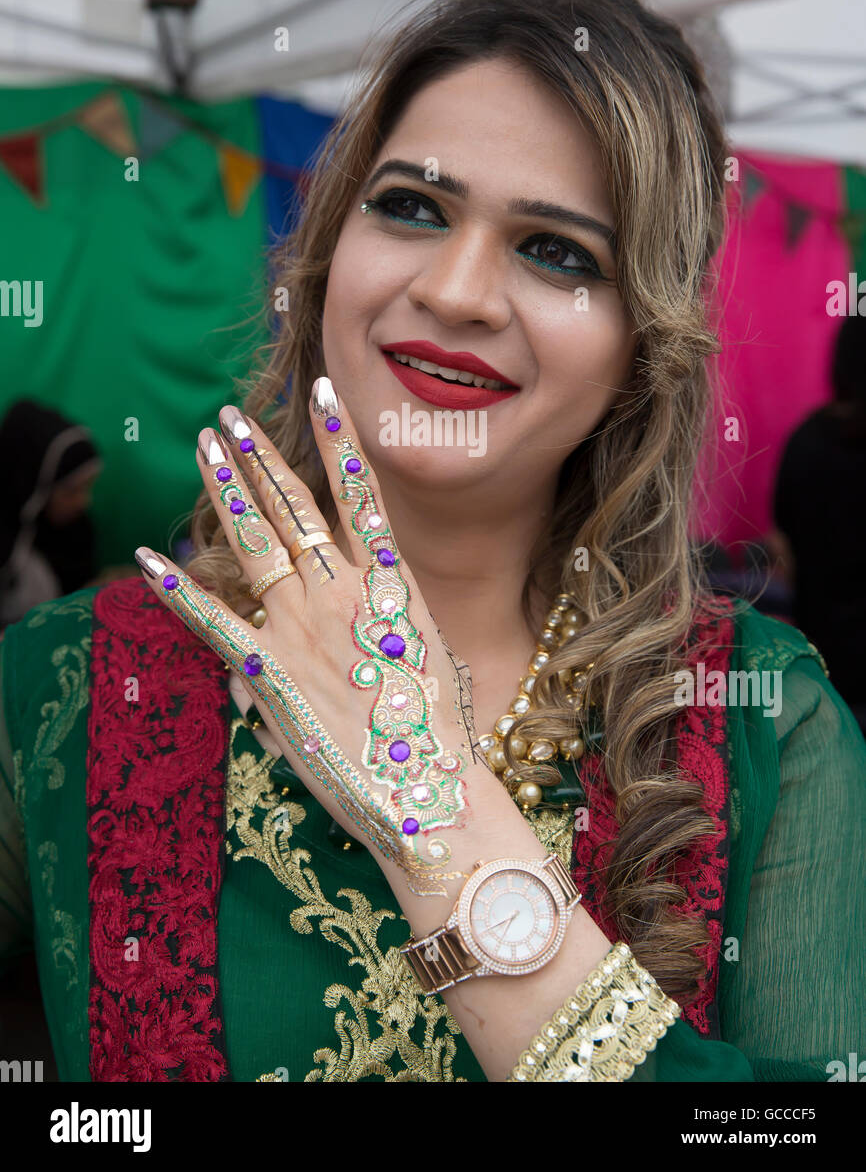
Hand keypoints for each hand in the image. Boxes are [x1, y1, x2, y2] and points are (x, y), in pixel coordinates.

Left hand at [134, 378, 484, 894]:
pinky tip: (150, 556)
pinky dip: (178, 588)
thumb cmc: (435, 731)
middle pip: (292, 506)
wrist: (428, 790)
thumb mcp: (422, 659)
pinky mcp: (267, 670)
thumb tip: (357, 605)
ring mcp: (302, 626)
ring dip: (227, 489)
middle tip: (229, 416)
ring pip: (257, 541)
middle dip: (257, 455)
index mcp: (387, 582)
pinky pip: (213, 620)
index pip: (357, 492)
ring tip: (206, 446)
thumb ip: (375, 624)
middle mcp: (341, 591)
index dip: (336, 437)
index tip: (318, 389)